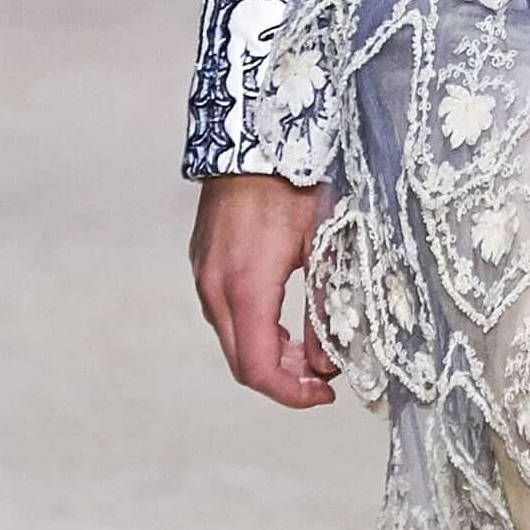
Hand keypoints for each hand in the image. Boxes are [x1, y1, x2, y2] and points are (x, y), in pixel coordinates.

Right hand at [191, 171, 336, 407]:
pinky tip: (283, 319)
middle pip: (241, 363)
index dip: (292, 394)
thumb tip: (326, 362)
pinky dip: (254, 329)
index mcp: (246, 288)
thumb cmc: (296, 183)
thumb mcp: (325, 246)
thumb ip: (326, 308)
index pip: (257, 370)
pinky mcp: (203, 263)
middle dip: (283, 378)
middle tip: (322, 376)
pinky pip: (225, 313)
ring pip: (232, 339)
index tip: (325, 393)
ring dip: (268, 353)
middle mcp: (215, 287)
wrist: (252, 135)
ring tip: (308, 347)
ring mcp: (203, 275)